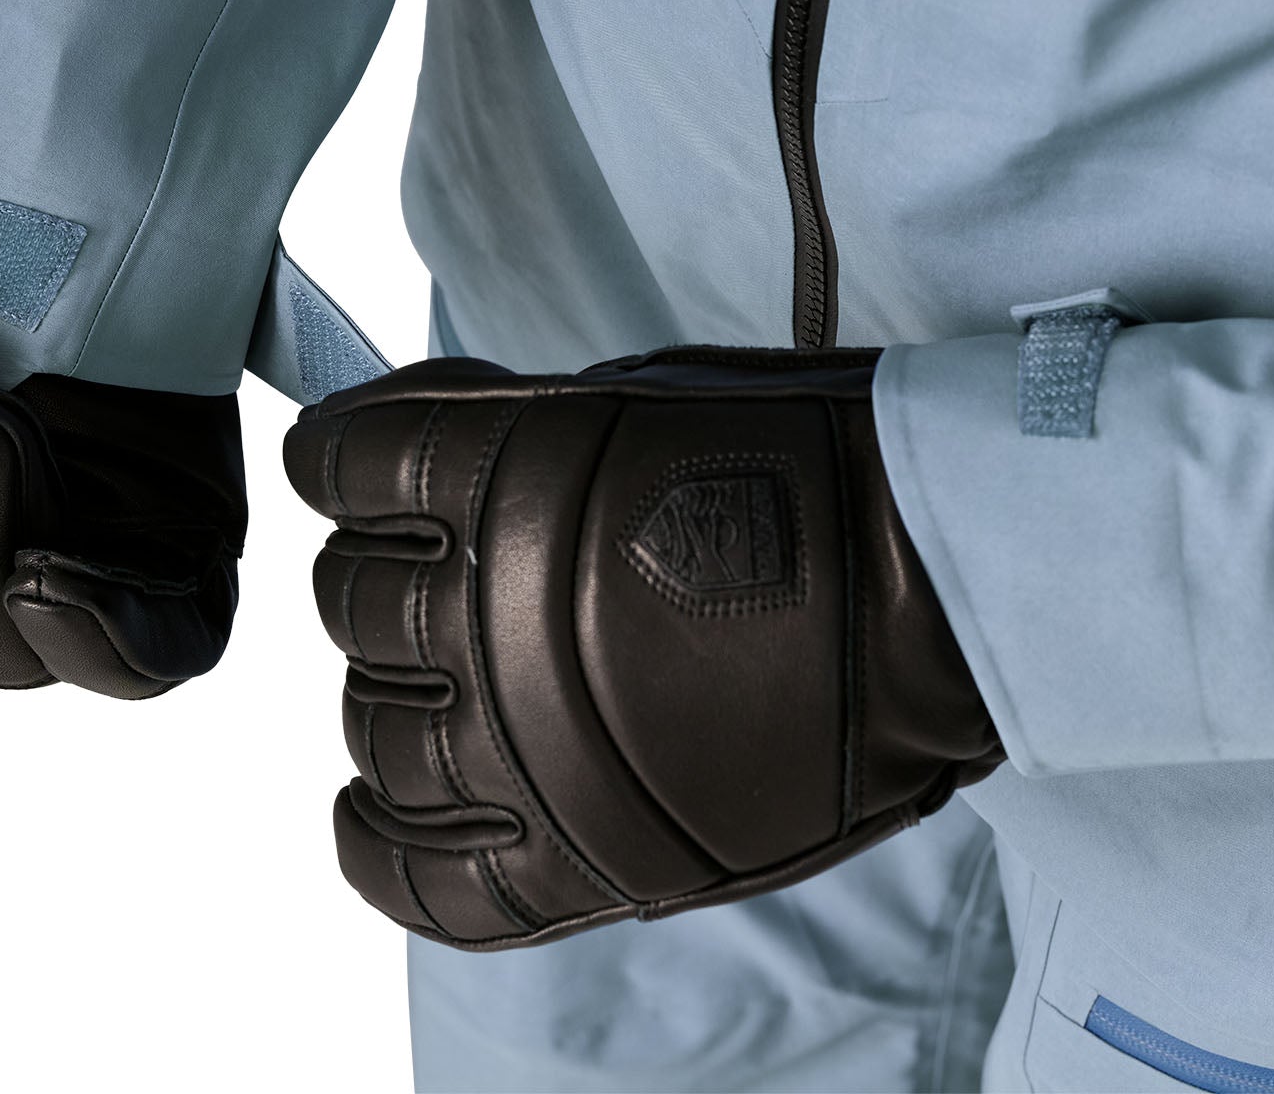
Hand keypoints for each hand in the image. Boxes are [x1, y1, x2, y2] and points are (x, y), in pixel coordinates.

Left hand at [283, 346, 1001, 948]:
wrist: (936, 583)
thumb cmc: (796, 465)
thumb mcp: (628, 396)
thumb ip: (495, 424)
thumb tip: (394, 435)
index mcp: (502, 481)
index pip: (337, 464)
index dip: (339, 462)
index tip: (351, 471)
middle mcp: (494, 613)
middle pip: (347, 600)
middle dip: (377, 578)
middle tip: (441, 579)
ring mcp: (530, 745)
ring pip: (371, 724)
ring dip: (389, 694)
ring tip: (442, 683)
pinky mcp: (584, 855)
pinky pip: (422, 877)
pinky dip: (378, 841)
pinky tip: (376, 806)